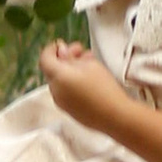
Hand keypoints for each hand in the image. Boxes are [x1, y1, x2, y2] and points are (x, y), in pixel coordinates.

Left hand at [40, 40, 161, 161]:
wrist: (115, 116)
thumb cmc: (104, 88)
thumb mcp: (90, 65)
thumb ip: (71, 57)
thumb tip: (61, 52)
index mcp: (58, 77)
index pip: (45, 59)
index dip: (51, 49)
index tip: (61, 44)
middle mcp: (55, 92)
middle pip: (53, 70)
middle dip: (65, 59)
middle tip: (80, 51)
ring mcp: (61, 104)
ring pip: (60, 82)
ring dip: (70, 71)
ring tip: (89, 64)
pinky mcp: (70, 112)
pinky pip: (66, 93)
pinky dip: (72, 83)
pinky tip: (88, 80)